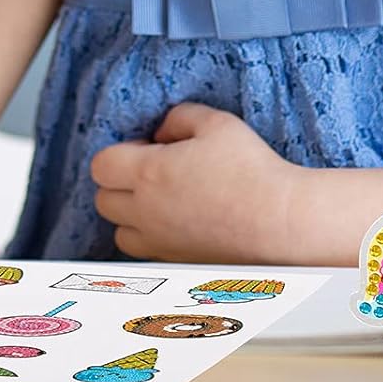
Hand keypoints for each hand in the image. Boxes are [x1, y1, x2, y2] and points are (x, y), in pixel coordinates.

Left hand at [90, 102, 301, 262]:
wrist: (281, 223)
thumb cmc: (252, 169)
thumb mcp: (216, 122)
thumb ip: (178, 117)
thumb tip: (161, 132)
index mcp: (148, 174)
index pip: (101, 166)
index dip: (119, 152)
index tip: (147, 148)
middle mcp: (146, 213)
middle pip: (103, 200)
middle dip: (120, 183)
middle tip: (154, 171)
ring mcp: (161, 243)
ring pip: (120, 233)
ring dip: (131, 216)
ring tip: (163, 201)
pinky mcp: (178, 264)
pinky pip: (146, 253)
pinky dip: (152, 239)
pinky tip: (180, 222)